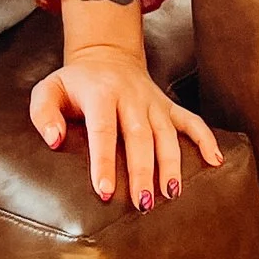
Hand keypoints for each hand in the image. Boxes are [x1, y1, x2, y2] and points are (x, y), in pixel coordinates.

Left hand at [31, 46, 221, 210]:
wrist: (106, 55)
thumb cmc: (75, 83)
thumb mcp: (49, 89)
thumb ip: (44, 112)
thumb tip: (54, 140)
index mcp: (101, 93)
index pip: (103, 130)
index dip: (104, 162)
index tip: (104, 191)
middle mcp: (131, 97)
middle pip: (140, 137)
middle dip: (142, 171)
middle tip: (141, 203)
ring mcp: (153, 102)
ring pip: (167, 134)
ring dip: (171, 164)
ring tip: (171, 194)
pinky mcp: (167, 106)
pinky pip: (191, 121)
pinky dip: (206, 139)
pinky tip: (215, 161)